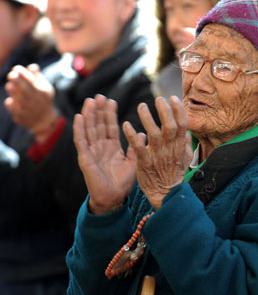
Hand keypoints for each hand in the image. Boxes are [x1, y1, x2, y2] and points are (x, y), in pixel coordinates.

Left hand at [4, 64, 57, 135]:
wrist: (44, 121)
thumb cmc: (43, 100)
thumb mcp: (46, 88)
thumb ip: (38, 77)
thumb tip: (32, 66)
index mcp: (41, 92)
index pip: (31, 80)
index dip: (22, 73)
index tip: (16, 68)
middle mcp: (34, 101)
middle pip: (22, 88)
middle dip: (15, 79)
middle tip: (11, 75)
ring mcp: (26, 109)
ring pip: (15, 96)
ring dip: (11, 88)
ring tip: (10, 86)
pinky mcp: (19, 116)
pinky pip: (10, 105)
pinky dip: (10, 101)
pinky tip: (13, 100)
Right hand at [73, 94, 138, 214]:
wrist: (113, 199)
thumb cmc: (123, 183)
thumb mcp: (134, 162)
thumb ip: (136, 147)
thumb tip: (142, 132)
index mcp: (112, 147)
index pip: (110, 127)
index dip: (110, 114)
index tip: (112, 101)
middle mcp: (100, 147)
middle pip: (98, 125)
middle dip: (99, 110)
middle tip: (99, 96)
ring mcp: (92, 151)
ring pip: (89, 129)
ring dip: (89, 115)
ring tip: (90, 101)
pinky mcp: (85, 158)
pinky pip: (81, 141)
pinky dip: (79, 129)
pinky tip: (79, 116)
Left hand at [123, 96, 192, 209]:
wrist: (165, 194)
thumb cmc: (174, 174)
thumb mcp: (185, 159)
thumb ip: (186, 145)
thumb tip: (188, 132)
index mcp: (179, 146)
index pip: (182, 125)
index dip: (178, 110)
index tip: (172, 97)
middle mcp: (169, 149)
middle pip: (170, 127)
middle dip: (165, 111)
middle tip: (158, 99)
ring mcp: (157, 156)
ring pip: (153, 134)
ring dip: (147, 118)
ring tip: (141, 106)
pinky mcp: (145, 162)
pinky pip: (138, 147)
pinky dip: (132, 136)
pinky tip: (126, 125)